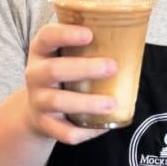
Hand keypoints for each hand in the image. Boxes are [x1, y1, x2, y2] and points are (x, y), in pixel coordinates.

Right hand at [23, 23, 117, 145]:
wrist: (35, 110)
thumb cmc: (62, 74)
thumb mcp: (65, 55)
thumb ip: (87, 46)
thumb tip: (131, 38)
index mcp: (41, 52)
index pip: (46, 37)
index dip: (65, 34)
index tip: (89, 34)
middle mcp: (35, 75)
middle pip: (54, 70)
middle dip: (84, 69)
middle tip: (112, 67)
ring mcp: (38, 101)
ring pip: (59, 102)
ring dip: (87, 103)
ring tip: (112, 103)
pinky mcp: (45, 125)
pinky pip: (65, 131)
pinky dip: (85, 131)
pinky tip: (104, 125)